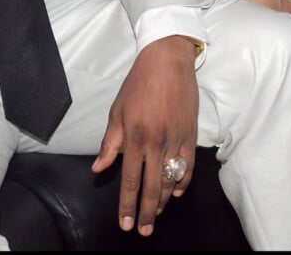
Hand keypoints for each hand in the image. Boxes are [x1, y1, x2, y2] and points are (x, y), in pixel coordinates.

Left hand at [92, 36, 199, 236]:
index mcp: (134, 137)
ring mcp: (176, 139)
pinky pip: (188, 166)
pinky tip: (177, 191)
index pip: (130, 181)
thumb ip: (109, 143)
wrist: (167, 60)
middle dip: (148, 213)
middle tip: (144, 231)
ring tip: (158, 214)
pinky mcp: (191, 134)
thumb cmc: (138, 83)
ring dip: (165, 201)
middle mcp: (156, 142)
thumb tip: (99, 169)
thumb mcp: (116, 111)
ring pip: (171, 180)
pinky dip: (184, 182)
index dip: (128, 205)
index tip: (126, 223)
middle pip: (153, 187)